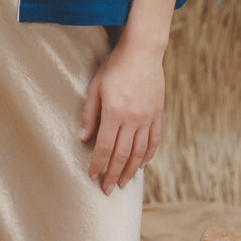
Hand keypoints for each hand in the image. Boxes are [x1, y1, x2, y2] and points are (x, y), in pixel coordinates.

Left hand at [79, 38, 164, 193]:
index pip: (103, 146)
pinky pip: (153, 140)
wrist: (143, 51)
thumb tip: (83, 137)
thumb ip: (90, 113)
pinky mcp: (157, 114)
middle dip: (112, 174)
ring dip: (130, 170)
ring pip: (139, 152)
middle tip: (107, 189)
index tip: (92, 176)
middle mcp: (132, 118)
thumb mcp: (95, 86)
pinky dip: (147, 156)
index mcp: (114, 112)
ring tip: (123, 182)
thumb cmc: (115, 66)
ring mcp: (147, 117)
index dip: (97, 164)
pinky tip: (141, 165)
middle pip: (121, 154)